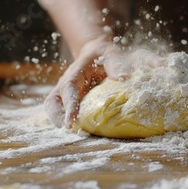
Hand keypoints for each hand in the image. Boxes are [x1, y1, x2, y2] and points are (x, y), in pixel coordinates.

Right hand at [44, 39, 165, 127]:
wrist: (98, 53)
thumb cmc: (110, 55)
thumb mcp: (118, 53)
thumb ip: (125, 62)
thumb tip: (135, 74)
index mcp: (79, 68)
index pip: (71, 84)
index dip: (72, 103)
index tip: (76, 118)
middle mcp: (68, 80)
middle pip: (54, 98)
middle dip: (60, 115)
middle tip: (69, 129)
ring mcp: (65, 91)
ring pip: (52, 106)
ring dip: (58, 121)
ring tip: (69, 134)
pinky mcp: (68, 100)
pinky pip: (59, 111)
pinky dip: (62, 122)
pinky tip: (75, 132)